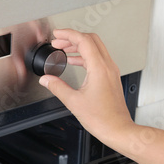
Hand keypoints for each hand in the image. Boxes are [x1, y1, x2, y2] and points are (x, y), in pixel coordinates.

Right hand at [39, 29, 134, 144]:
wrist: (117, 129)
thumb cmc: (102, 118)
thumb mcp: (73, 102)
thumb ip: (57, 87)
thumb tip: (46, 79)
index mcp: (99, 68)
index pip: (84, 41)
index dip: (68, 35)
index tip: (57, 35)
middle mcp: (107, 67)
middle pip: (91, 40)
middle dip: (73, 37)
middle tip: (59, 41)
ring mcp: (110, 71)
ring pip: (95, 48)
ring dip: (79, 46)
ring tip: (64, 49)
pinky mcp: (110, 77)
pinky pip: (98, 59)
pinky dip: (85, 56)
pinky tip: (75, 62)